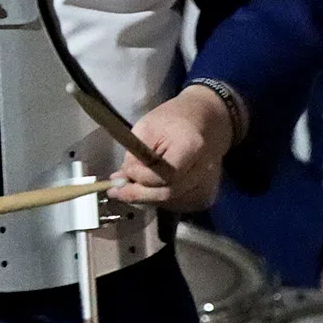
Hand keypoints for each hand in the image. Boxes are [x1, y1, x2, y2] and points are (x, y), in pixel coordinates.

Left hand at [111, 86, 233, 211]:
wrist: (205, 120)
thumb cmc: (174, 119)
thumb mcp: (147, 127)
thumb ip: (134, 155)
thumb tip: (122, 180)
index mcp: (191, 147)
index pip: (164, 174)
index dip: (141, 176)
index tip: (125, 170)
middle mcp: (203, 170)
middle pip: (166, 193)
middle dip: (138, 193)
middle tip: (116, 191)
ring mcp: (206, 184)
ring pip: (169, 201)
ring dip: (146, 197)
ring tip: (128, 187)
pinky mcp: (205, 193)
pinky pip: (176, 203)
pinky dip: (158, 198)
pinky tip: (147, 188)